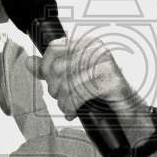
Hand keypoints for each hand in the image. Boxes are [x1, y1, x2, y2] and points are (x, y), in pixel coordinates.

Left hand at [27, 36, 149, 122]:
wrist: (127, 113)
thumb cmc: (100, 95)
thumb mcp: (72, 80)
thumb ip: (51, 71)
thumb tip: (29, 62)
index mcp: (87, 43)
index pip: (54, 48)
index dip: (46, 69)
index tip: (51, 85)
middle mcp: (98, 49)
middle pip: (58, 67)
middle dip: (55, 89)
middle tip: (62, 100)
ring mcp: (106, 63)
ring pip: (67, 82)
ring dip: (63, 101)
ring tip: (68, 108)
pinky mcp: (111, 81)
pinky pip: (79, 93)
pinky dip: (72, 107)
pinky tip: (73, 113)